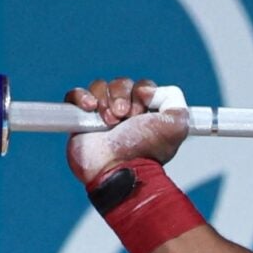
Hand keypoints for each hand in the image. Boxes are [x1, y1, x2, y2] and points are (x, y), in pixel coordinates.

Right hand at [64, 77, 189, 184]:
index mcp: (147, 115)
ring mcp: (101, 116)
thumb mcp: (177, 125)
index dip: (142, 93)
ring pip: (100, 86)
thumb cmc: (145, 151)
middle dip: (123, 97)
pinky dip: (81, 97)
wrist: (117, 168)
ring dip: (105, 100)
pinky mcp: (80, 120)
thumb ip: (174, 99)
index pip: (142, 86)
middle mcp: (125, 114)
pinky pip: (74, 95)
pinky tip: (90, 109)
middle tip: (124, 118)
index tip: (141, 112)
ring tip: (109, 121)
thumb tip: (146, 90)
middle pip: (121, 84)